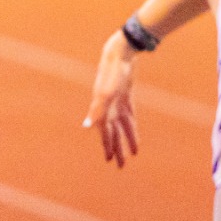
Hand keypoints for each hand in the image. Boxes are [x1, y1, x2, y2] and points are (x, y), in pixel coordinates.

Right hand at [82, 32, 140, 167]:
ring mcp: (117, 104)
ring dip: (126, 141)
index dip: (107, 147)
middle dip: (116, 149)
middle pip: (113, 134)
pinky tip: (134, 135)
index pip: (105, 133)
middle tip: (120, 166)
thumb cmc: (112, 74)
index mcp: (102, 110)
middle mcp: (108, 109)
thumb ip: (97, 110)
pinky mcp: (125, 98)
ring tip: (132, 154)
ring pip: (122, 128)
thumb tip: (86, 126)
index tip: (109, 161)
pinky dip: (131, 128)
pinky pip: (129, 118)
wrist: (119, 54)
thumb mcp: (106, 93)